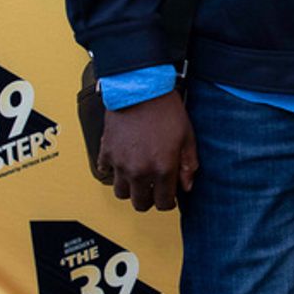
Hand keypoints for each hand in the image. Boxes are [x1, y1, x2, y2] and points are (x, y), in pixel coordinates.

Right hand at [97, 89, 197, 211]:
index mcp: (163, 169)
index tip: (169, 196)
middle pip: (140, 203)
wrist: (140, 89)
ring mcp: (120, 163)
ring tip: (138, 177)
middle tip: (154, 188)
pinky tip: (123, 162)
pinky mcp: (106, 152)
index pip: (163, 204)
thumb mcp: (187, 137)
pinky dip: (113, 171)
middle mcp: (140, 171)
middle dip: (149, 199)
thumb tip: (186, 186)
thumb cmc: (165, 109)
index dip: (168, 202)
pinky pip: (105, 172)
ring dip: (130, 188)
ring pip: (121, 193)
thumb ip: (188, 165)